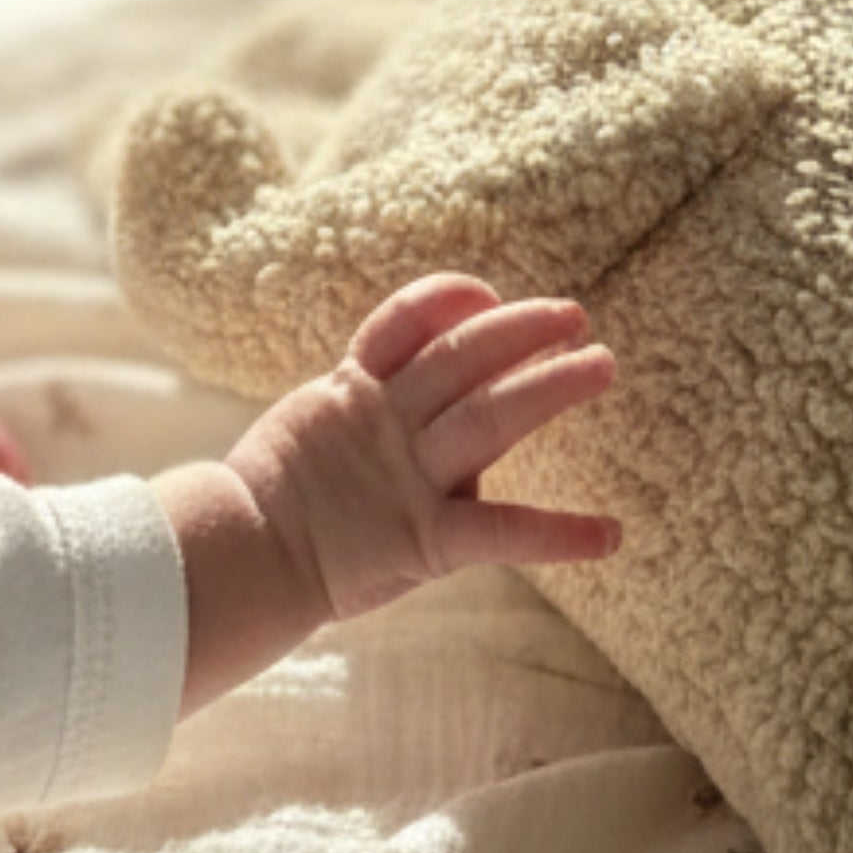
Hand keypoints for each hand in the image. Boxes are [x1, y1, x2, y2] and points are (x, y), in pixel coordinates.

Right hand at [226, 273, 618, 628]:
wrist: (243, 558)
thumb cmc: (276, 498)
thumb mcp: (311, 423)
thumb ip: (359, 398)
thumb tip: (414, 386)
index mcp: (354, 390)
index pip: (406, 322)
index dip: (449, 298)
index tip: (488, 294)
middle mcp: (386, 423)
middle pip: (462, 357)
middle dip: (521, 330)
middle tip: (574, 315)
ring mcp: (406, 477)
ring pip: (488, 416)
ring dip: (548, 385)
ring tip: (601, 364)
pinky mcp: (422, 537)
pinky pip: (500, 531)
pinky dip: (557, 534)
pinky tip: (608, 536)